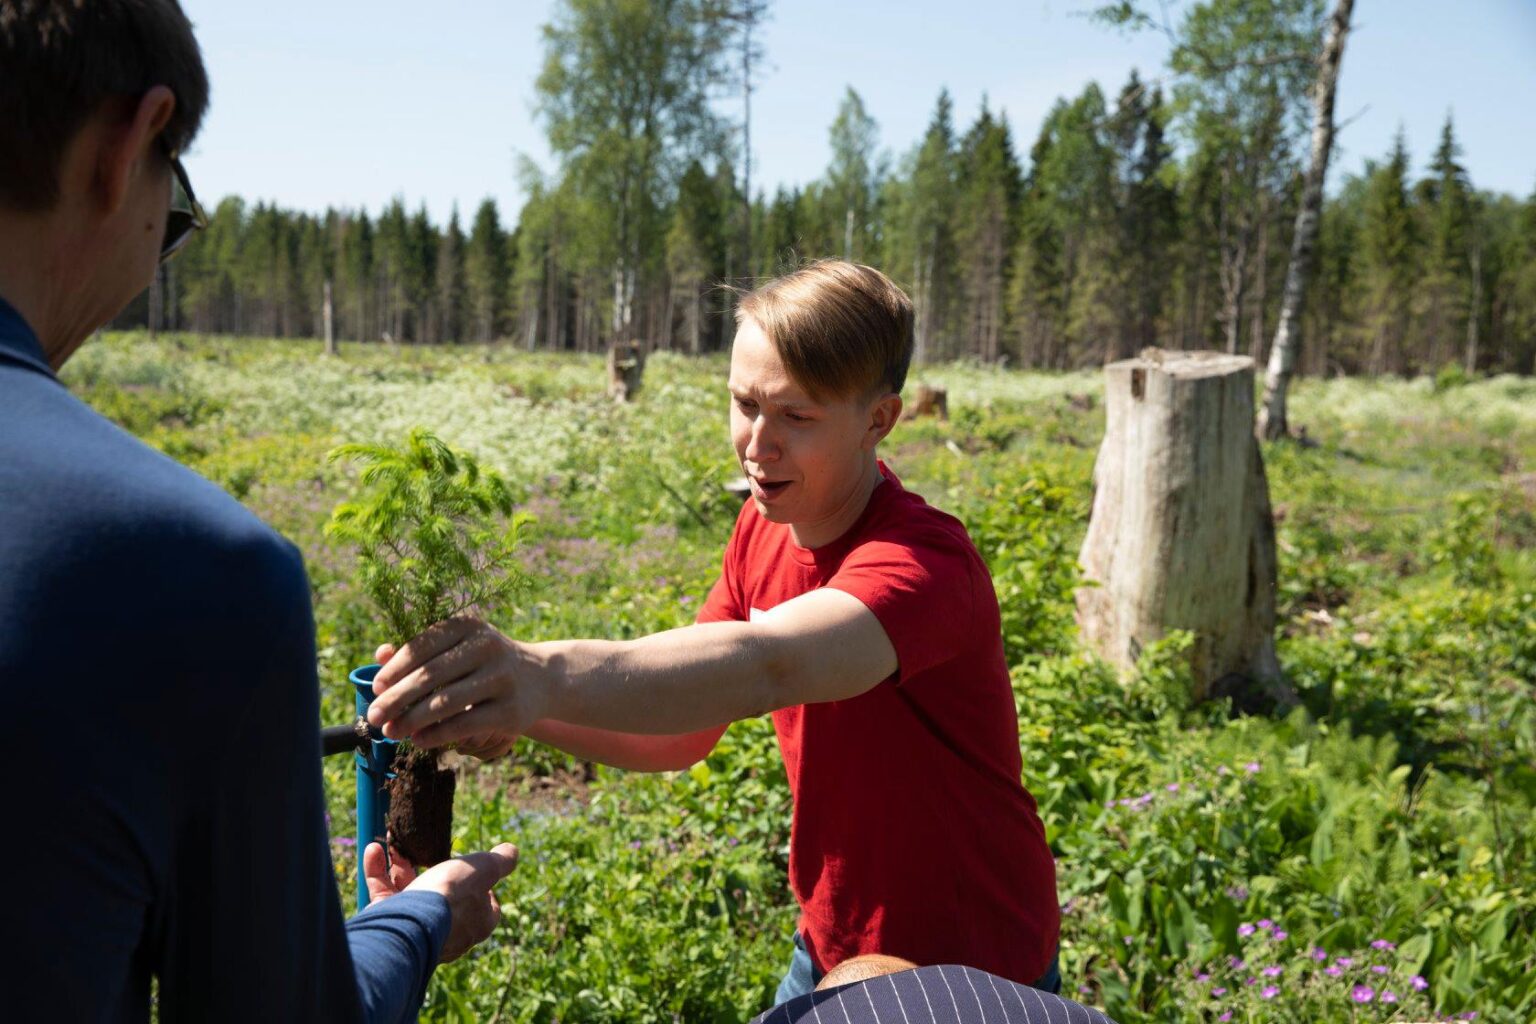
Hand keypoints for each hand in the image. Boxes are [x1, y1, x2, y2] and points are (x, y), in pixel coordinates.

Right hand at [363, 840, 518, 962]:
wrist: (410, 923)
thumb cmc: (452, 896)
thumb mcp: (483, 869)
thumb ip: (500, 861)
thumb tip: (512, 851)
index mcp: (477, 922)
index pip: (487, 906)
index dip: (483, 887)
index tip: (474, 870)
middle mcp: (449, 930)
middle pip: (444, 896)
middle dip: (433, 870)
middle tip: (427, 853)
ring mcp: (418, 928)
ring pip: (409, 892)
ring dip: (400, 865)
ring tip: (394, 842)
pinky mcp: (392, 923)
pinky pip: (385, 895)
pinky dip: (378, 872)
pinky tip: (374, 850)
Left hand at [367, 618, 548, 750]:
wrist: (541, 678)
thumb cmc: (484, 662)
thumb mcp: (459, 646)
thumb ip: (421, 651)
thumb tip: (379, 656)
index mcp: (468, 626)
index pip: (422, 647)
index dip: (394, 670)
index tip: (376, 689)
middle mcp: (486, 647)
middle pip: (430, 676)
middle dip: (396, 699)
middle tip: (374, 716)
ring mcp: (501, 678)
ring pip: (445, 703)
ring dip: (411, 720)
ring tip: (391, 732)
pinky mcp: (510, 710)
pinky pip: (464, 724)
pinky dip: (436, 734)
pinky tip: (419, 741)